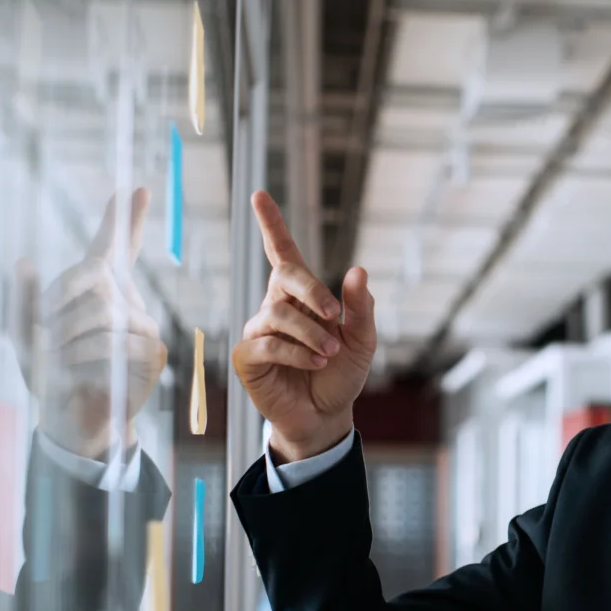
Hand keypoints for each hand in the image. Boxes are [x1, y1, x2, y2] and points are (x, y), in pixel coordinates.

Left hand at [17, 190, 168, 460]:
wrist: (69, 418)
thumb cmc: (49, 372)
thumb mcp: (22, 334)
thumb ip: (21, 298)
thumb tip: (22, 261)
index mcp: (97, 288)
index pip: (114, 245)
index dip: (123, 217)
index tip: (134, 188)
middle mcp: (125, 299)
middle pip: (94, 277)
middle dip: (59, 304)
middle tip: (43, 335)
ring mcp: (142, 324)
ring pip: (104, 312)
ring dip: (69, 338)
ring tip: (56, 360)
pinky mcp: (151, 353)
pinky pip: (118, 344)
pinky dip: (87, 358)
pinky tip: (77, 373)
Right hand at [231, 191, 374, 462]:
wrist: (326, 416)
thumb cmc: (342, 374)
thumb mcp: (363, 340)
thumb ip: (361, 307)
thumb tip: (358, 270)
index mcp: (300, 296)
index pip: (283, 253)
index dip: (271, 224)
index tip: (259, 195)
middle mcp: (274, 307)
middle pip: (284, 276)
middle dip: (312, 290)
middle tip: (335, 315)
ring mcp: (258, 332)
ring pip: (279, 314)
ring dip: (311, 333)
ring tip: (329, 352)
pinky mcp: (247, 358)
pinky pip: (269, 344)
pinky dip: (297, 352)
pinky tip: (314, 362)